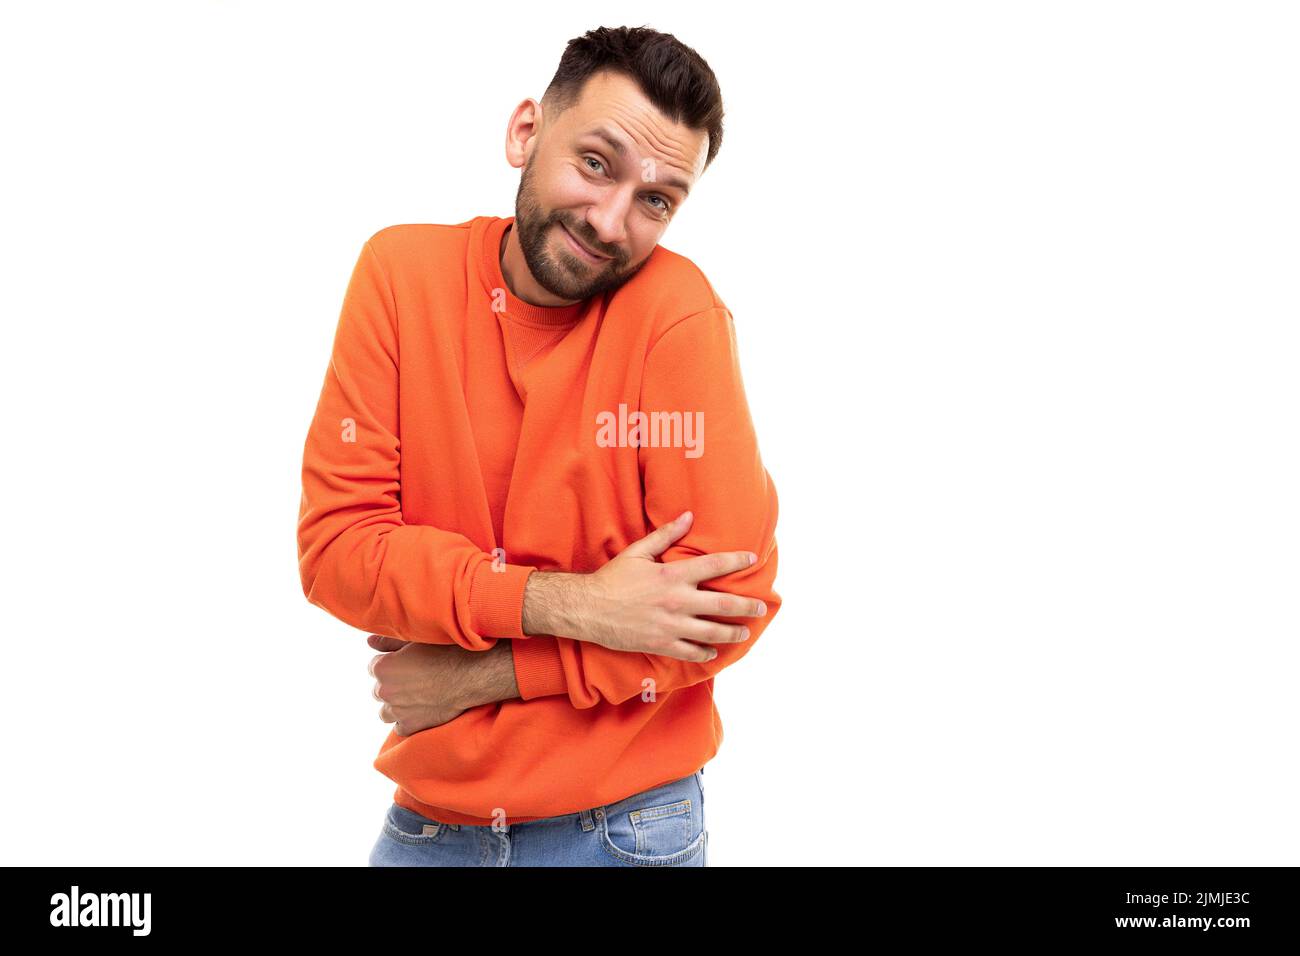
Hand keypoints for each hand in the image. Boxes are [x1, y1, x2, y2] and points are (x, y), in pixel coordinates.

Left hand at [367, 635, 469, 736]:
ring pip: (386, 712)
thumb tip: (369, 641)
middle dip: (392, 686)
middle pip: (379, 690)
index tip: (406, 665)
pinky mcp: (410, 726)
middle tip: (415, 681)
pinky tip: (422, 711)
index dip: (391, 665)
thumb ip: (388, 641)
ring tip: (416, 698)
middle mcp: (384, 690)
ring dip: (396, 706)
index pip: (374, 668)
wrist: (468, 675)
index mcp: (382, 668)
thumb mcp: (415, 640)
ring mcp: (396, 711)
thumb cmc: (444, 653)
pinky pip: (400, 727)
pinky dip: (408, 721)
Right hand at [578, 510, 766, 661]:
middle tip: (760, 607)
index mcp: (673, 576)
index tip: (752, 559)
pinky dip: (705, 653)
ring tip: (743, 633)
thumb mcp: (638, 552)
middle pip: (724, 604)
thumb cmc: (613, 578)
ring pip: (713, 632)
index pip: (715, 565)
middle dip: (747, 606)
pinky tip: (712, 651)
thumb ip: (666, 536)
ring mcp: (671, 626)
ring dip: (732, 633)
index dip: (737, 561)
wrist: (588, 609)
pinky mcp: (661, 644)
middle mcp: (677, 601)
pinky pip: (691, 652)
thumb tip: (688, 516)